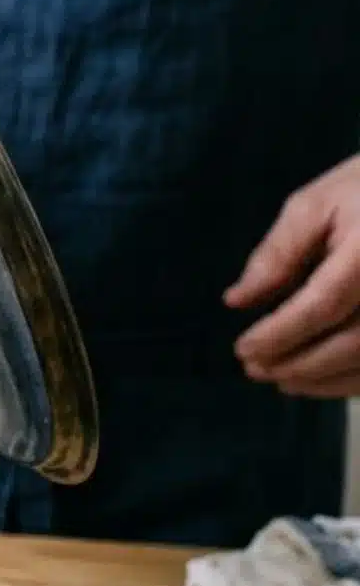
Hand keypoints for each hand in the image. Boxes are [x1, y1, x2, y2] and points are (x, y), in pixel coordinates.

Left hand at [226, 155, 359, 395]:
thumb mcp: (314, 205)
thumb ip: (276, 254)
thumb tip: (237, 301)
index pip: (325, 303)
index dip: (281, 333)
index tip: (242, 349)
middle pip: (353, 341)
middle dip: (299, 362)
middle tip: (254, 369)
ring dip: (325, 380)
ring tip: (281, 380)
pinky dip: (353, 379)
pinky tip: (320, 380)